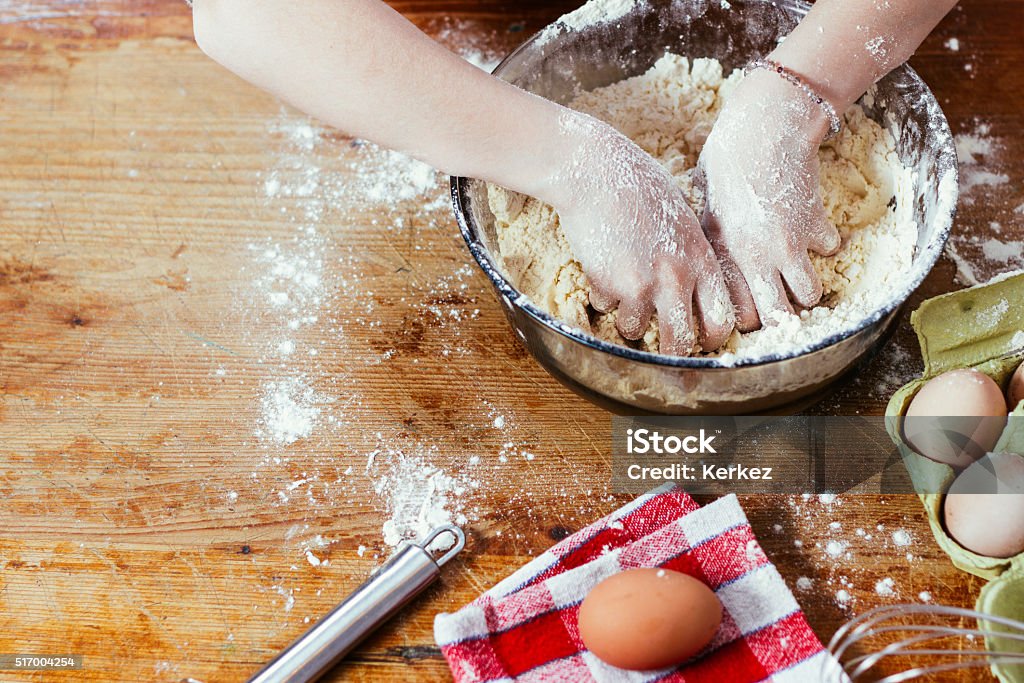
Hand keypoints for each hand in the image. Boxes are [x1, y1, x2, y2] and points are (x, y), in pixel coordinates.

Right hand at [544, 112, 734, 354]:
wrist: (596, 171)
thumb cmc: (640, 187)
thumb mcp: (683, 219)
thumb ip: (692, 256)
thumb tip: (694, 292)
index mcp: (701, 260)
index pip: (720, 319)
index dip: (711, 338)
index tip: (699, 339)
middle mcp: (676, 278)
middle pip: (679, 342)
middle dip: (669, 352)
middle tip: (660, 348)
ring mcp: (640, 283)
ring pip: (634, 330)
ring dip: (626, 319)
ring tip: (622, 294)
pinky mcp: (606, 283)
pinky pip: (604, 307)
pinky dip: (600, 294)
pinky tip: (601, 263)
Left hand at [696, 69, 840, 331]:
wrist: (766, 127)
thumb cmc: (726, 160)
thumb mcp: (706, 202)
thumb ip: (712, 236)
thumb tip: (708, 257)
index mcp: (726, 253)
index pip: (739, 313)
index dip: (746, 317)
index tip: (749, 309)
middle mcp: (759, 256)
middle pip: (778, 316)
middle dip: (780, 317)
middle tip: (778, 303)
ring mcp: (791, 243)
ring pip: (810, 294)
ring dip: (806, 287)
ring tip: (796, 273)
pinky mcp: (817, 224)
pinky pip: (831, 250)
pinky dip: (826, 245)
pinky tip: (813, 232)